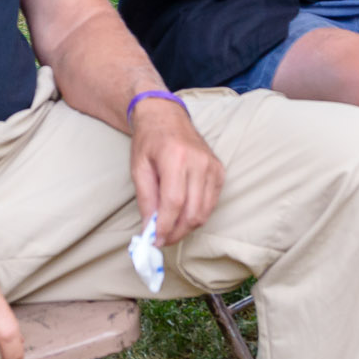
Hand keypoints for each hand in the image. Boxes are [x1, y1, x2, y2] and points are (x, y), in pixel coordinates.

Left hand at [129, 100, 222, 245]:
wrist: (167, 117)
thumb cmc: (149, 141)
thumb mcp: (138, 168)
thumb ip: (145, 199)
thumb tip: (150, 228)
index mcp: (176, 157)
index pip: (174, 202)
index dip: (165, 226)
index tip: (155, 241)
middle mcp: (199, 162)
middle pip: (193, 211)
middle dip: (176, 232)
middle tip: (161, 240)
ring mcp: (213, 166)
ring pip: (205, 212)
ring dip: (187, 227)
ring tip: (170, 229)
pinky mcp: (220, 172)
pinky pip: (212, 203)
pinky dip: (198, 214)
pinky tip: (183, 213)